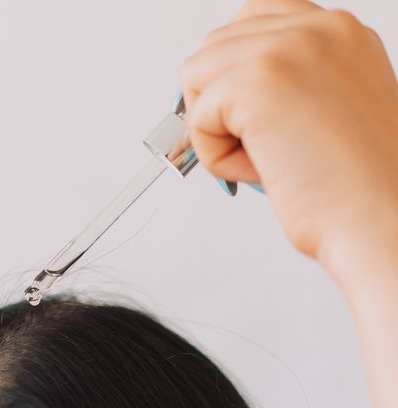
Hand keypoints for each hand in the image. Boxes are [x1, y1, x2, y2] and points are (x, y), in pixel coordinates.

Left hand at [181, 0, 397, 287]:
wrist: (380, 218)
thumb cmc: (355, 185)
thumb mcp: (326, 108)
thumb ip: (285, 83)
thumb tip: (221, 91)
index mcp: (339, 33)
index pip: (254, 18)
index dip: (233, 69)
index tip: (244, 112)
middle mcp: (318, 29)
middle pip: (214, 48)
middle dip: (220, 102)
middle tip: (264, 146)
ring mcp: (286, 48)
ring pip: (196, 76)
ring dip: (215, 128)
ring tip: (268, 157)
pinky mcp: (256, 81)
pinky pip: (196, 118)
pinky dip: (215, 156)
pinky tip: (264, 168)